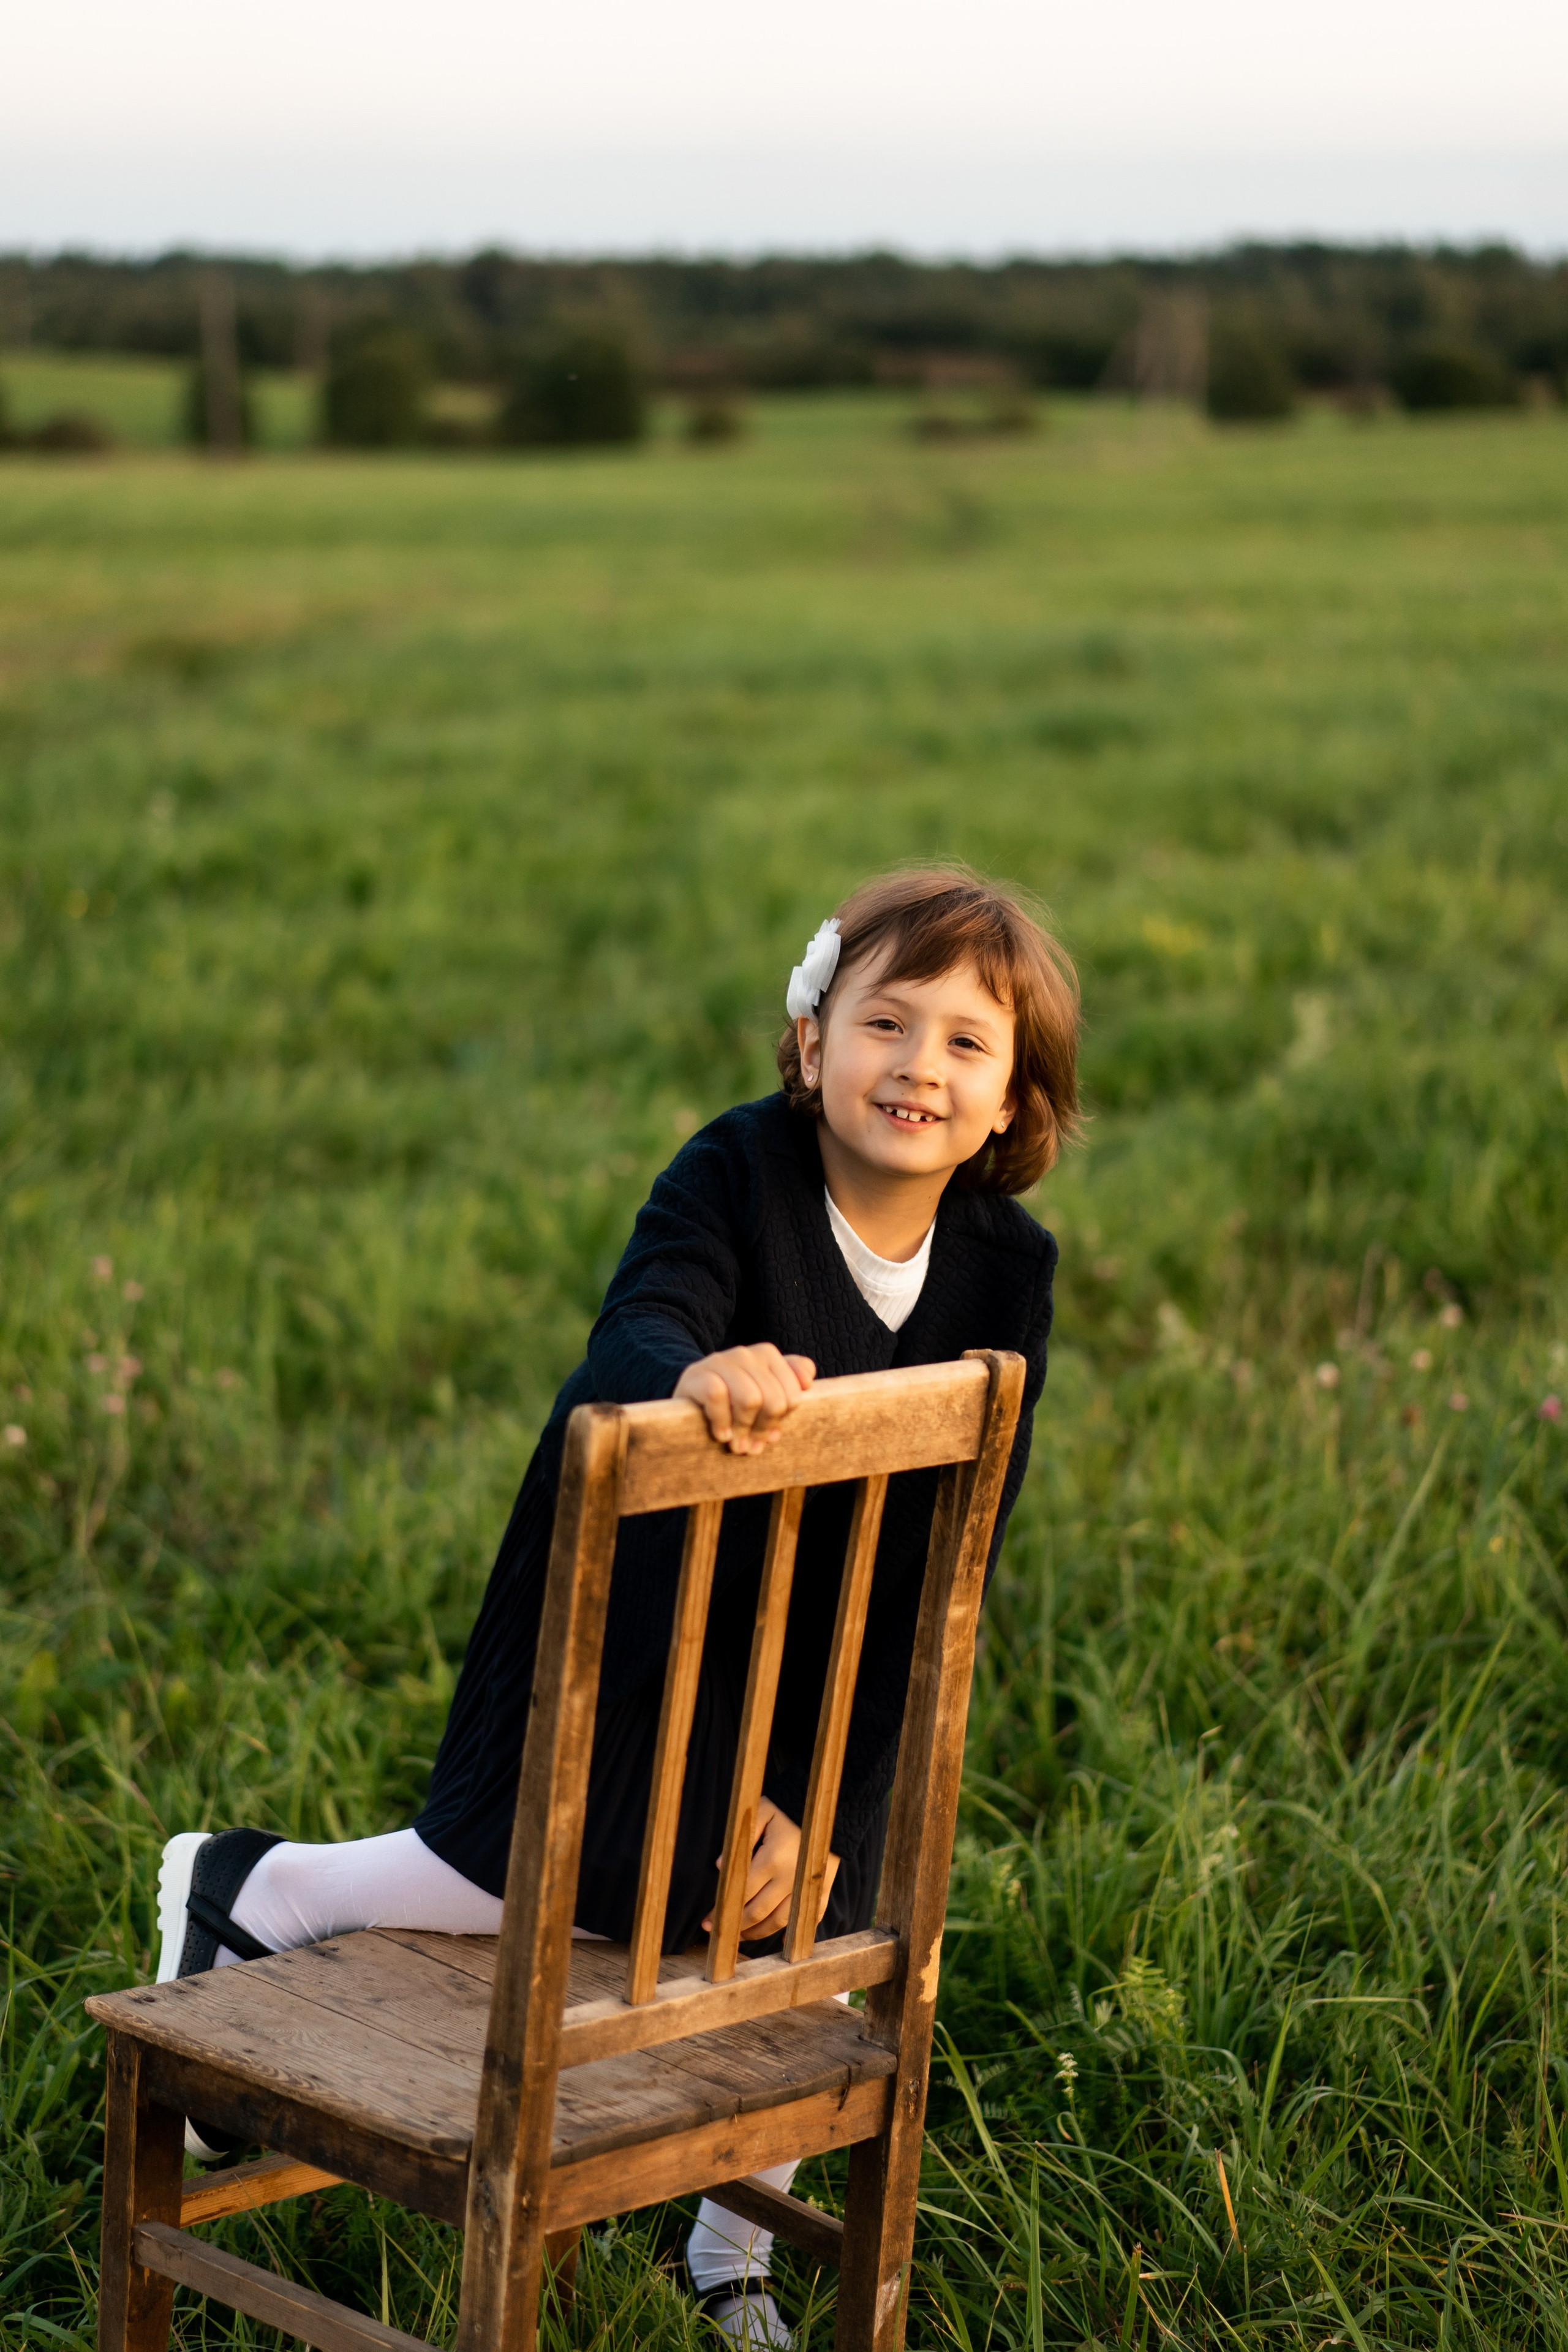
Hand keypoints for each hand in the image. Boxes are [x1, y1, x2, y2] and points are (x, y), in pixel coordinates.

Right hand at [673, 1344, 815, 1455]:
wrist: (688, 1398)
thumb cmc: (732, 1400)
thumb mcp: (764, 1393)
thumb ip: (791, 1384)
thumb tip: (808, 1383)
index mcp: (768, 1355)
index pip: (794, 1394)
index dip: (783, 1420)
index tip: (771, 1435)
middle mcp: (747, 1353)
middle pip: (774, 1400)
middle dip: (764, 1429)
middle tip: (753, 1447)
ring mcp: (721, 1361)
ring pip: (749, 1399)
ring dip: (744, 1429)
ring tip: (737, 1445)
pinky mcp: (697, 1374)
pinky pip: (718, 1397)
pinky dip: (722, 1422)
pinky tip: (721, 1435)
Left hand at [702, 1796, 839, 1941]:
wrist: (827, 1807)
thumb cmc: (788, 1806)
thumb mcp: (761, 1810)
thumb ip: (741, 1837)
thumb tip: (719, 1866)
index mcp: (772, 1859)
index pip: (742, 1893)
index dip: (723, 1910)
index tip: (707, 1922)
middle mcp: (790, 1877)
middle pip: (759, 1912)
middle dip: (737, 1927)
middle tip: (719, 1933)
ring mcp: (807, 1886)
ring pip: (781, 1921)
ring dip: (760, 1933)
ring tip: (742, 1937)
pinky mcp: (821, 1888)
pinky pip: (809, 1916)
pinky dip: (795, 1932)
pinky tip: (782, 1941)